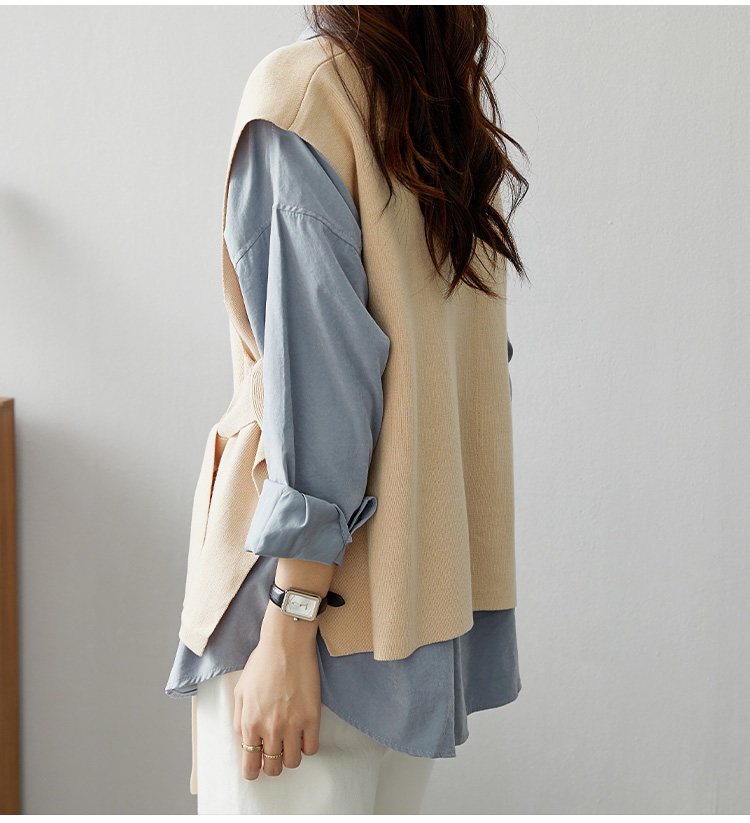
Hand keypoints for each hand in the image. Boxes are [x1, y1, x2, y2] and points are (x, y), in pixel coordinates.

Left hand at [233, 601, 321, 778]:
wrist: (287, 643)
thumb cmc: (263, 663)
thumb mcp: (240, 690)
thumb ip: (239, 719)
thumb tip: (244, 740)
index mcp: (249, 723)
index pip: (250, 765)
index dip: (253, 771)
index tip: (257, 767)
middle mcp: (270, 728)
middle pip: (273, 768)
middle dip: (272, 764)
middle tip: (275, 752)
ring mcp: (293, 724)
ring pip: (293, 762)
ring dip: (290, 755)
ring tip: (290, 741)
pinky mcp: (312, 717)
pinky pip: (312, 749)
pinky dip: (307, 745)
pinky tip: (304, 733)